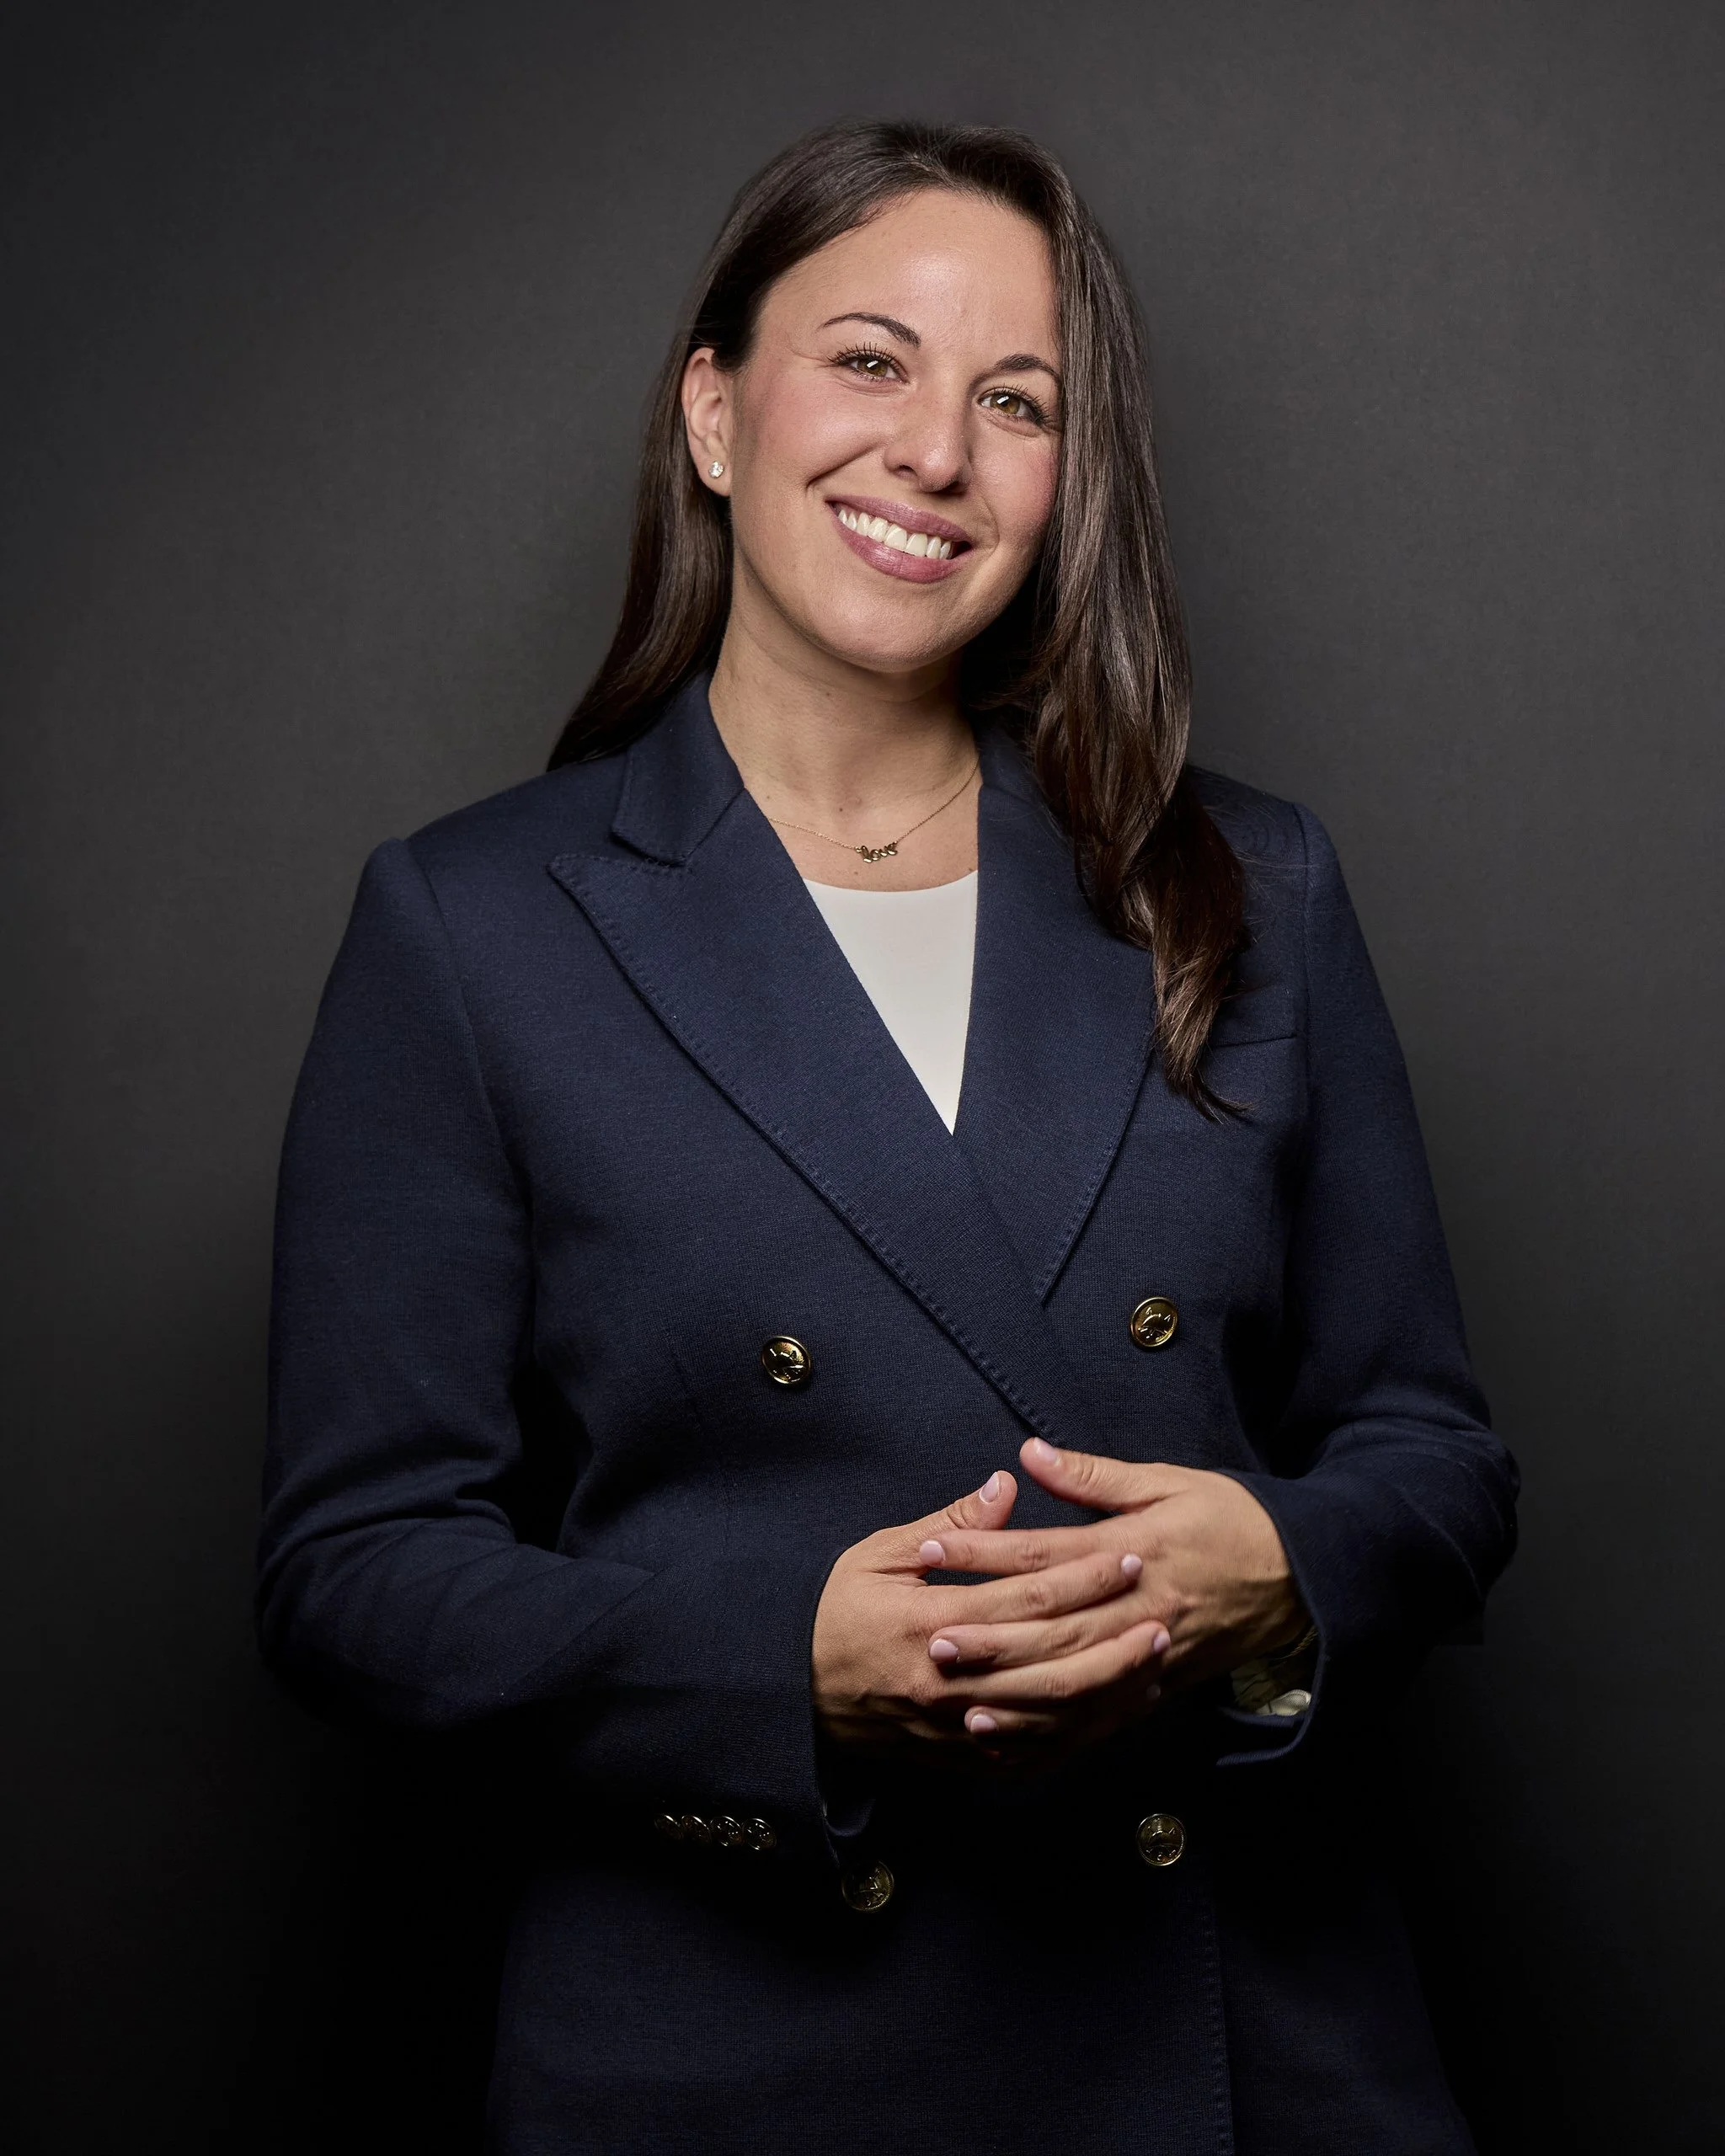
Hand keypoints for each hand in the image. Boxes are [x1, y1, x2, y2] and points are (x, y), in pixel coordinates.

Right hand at [811, 1468, 1167, 1762]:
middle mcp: (950, 1684)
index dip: (1082, 1577)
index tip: (1124, 1554)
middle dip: (1111, 1629)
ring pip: (1053, 1714)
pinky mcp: (964, 1759)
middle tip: (1159, 1601)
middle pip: (1051, 1660)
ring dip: (1110, 1686)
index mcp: (927, 1624)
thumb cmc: (835, 1614)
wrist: (794, 1694)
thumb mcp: (877, 1554)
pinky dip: (1080, 1735)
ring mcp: (958, 1729)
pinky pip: (1035, 1753)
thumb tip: (1006, 1487)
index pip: (1025, 1600)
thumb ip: (950, 1526)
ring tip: (1154, 1656)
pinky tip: (1115, 1712)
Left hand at [922, 1437, 1305, 1745]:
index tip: (929, 1547)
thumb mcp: (1167, 1482)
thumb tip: (1029, 1453)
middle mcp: (1138, 1607)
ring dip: (1016, 1692)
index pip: (1043, 1552)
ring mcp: (1150, 1655)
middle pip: (1052, 1627)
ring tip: (961, 1696)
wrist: (1302, 1576)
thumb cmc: (1230, 1519)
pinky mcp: (1160, 1687)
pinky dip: (1057, 1733)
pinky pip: (1102, 1718)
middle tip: (930, 1638)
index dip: (983, 1551)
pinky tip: (1017, 1736)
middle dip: (988, 1635)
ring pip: (1075, 1682)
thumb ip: (1095, 1476)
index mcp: (1134, 1549)